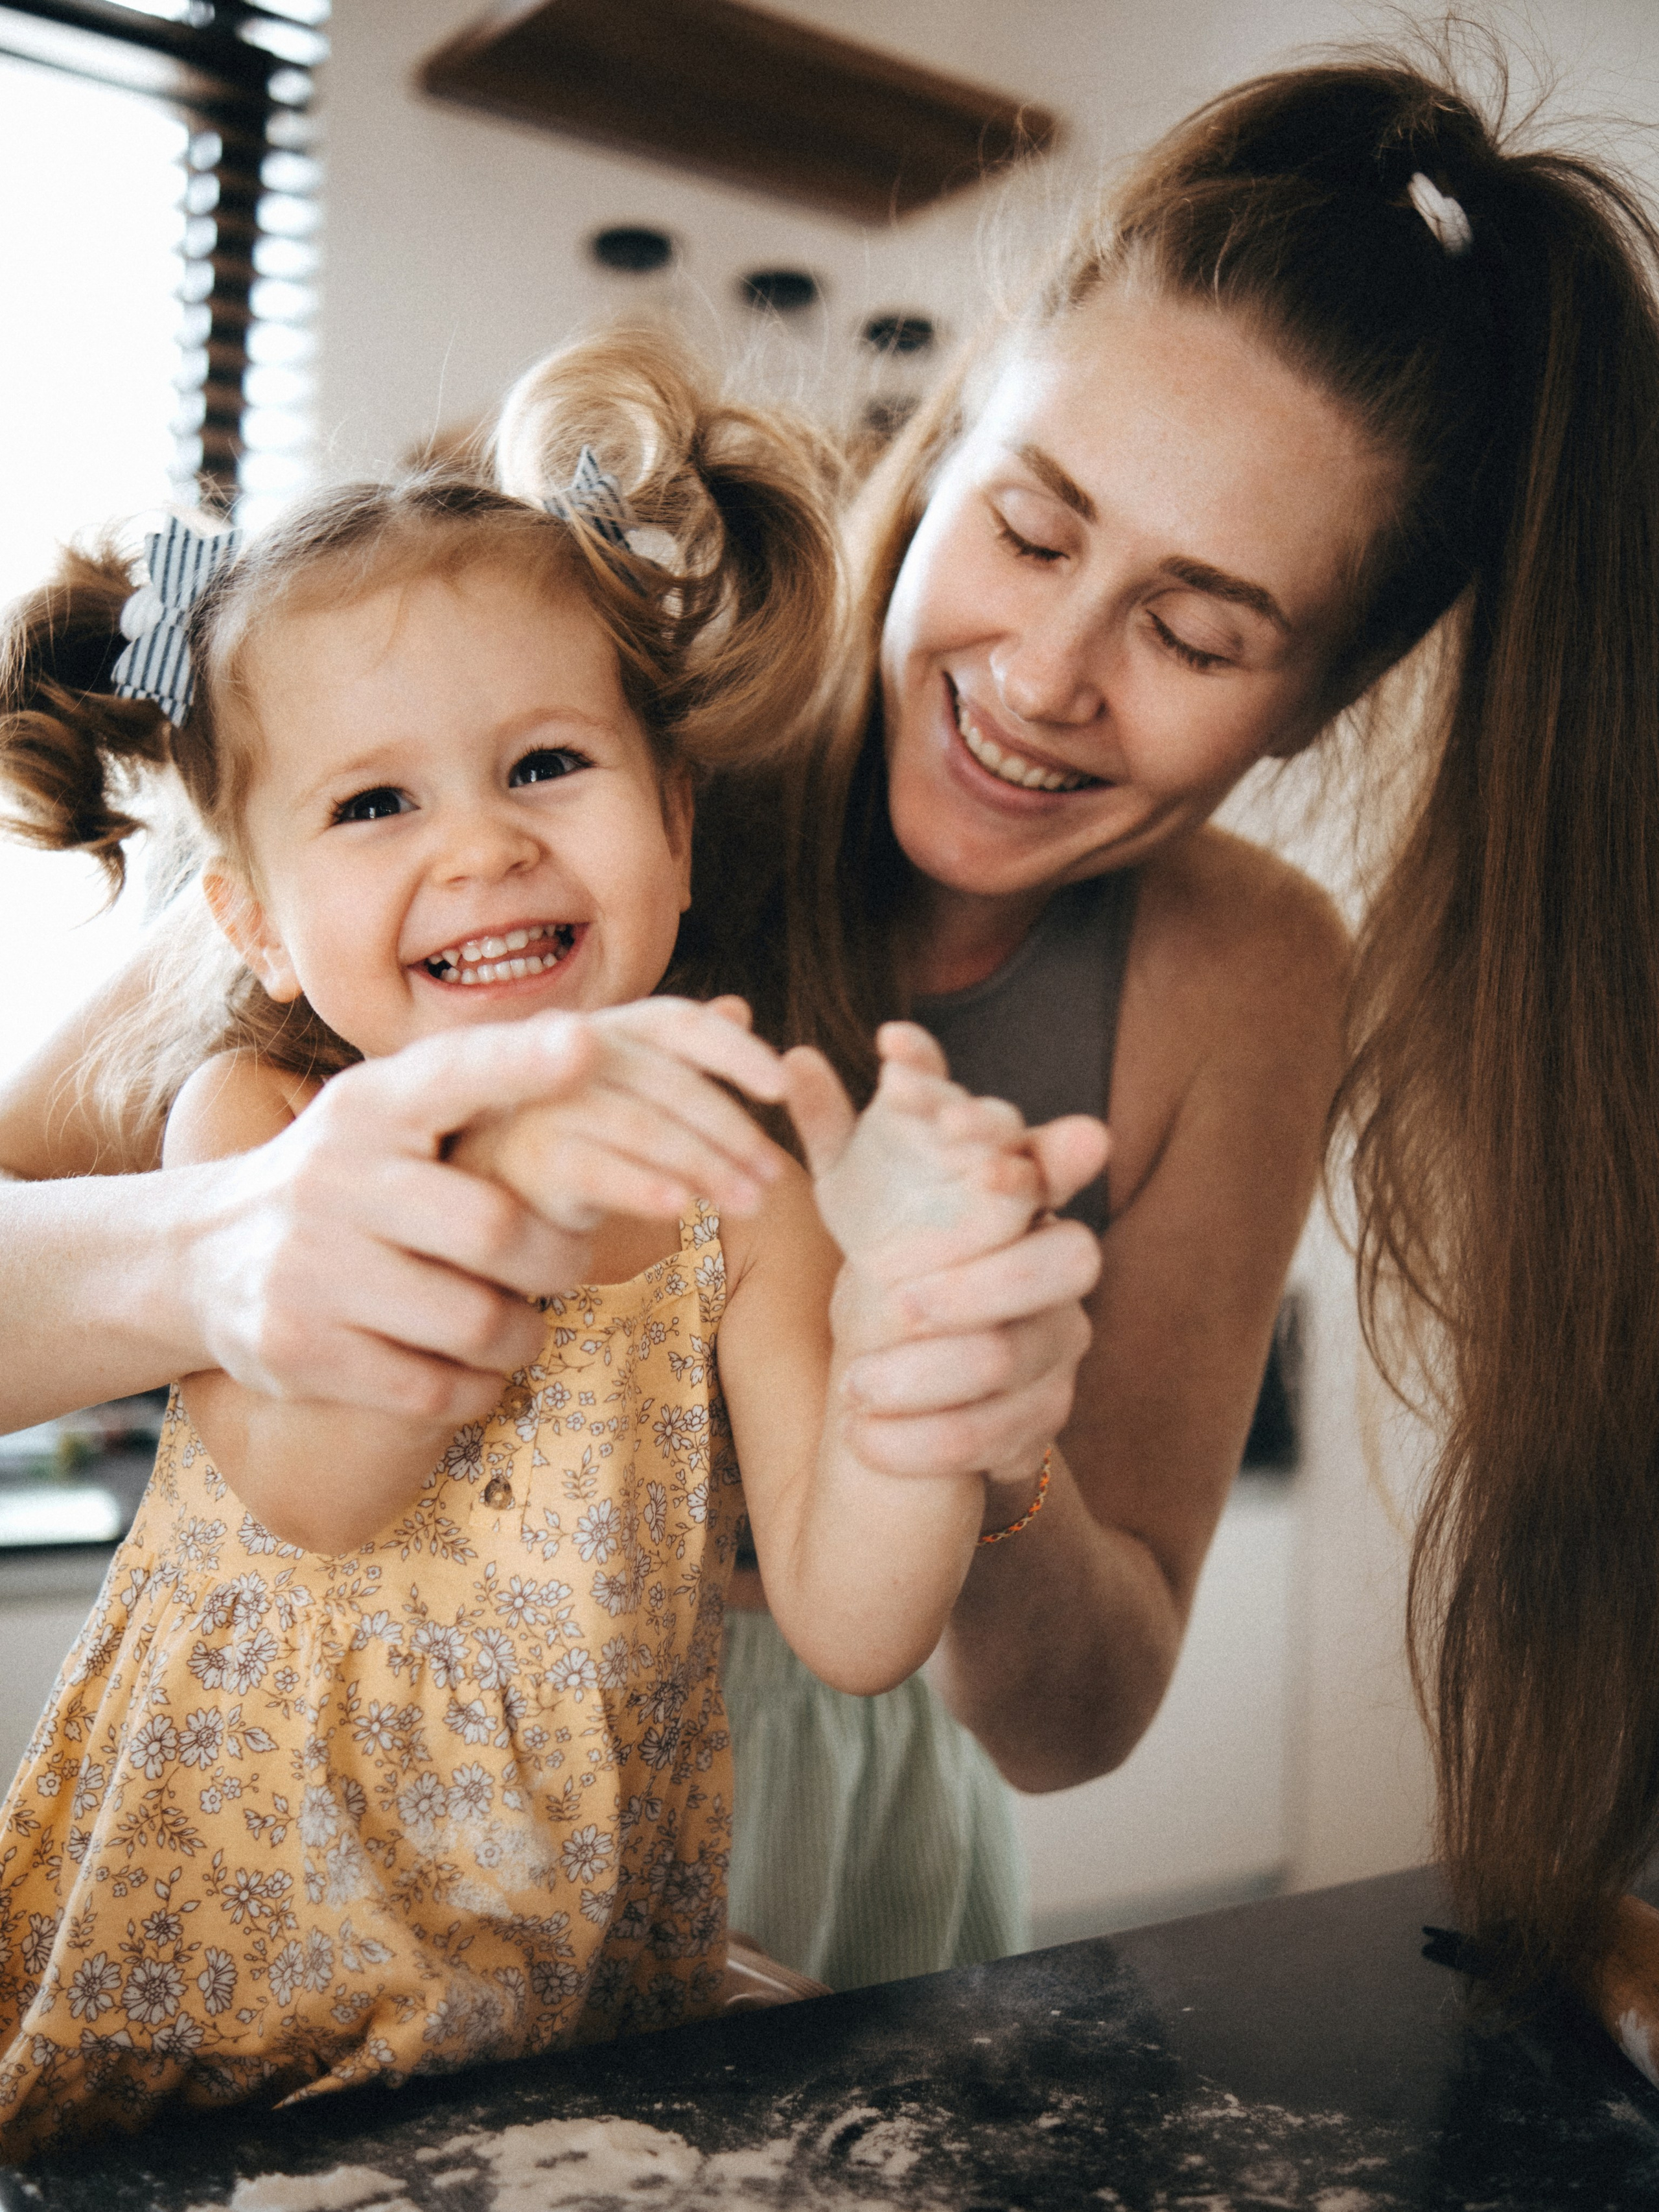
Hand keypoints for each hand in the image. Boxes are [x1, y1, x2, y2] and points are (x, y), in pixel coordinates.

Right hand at [184, 1007, 774, 1424]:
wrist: (204, 1257)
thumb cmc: (354, 1179)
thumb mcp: (401, 1117)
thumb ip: (505, 1084)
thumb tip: (672, 1027)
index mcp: (370, 1104)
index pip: (456, 1074)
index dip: (522, 1065)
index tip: (588, 1046)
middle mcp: (335, 1174)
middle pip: (495, 1228)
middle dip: (559, 1262)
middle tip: (572, 1268)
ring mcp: (310, 1264)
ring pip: (474, 1318)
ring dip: (520, 1335)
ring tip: (514, 1325)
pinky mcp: (298, 1347)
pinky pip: (434, 1387)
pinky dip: (476, 1388)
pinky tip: (469, 1371)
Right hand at [453, 995, 789, 1232]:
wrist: (480, 1186)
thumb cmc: (565, 1134)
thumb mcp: (623, 1088)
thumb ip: (676, 1054)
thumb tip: (738, 1006)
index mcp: (607, 1030)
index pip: (678, 1022)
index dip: (734, 1049)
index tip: (783, 1087)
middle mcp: (572, 1054)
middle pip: (667, 1079)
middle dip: (731, 1126)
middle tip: (775, 1172)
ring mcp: (544, 1103)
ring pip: (640, 1125)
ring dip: (705, 1164)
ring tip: (752, 1202)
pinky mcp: (526, 1159)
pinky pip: (595, 1170)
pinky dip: (643, 1186)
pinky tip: (683, 1207)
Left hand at [787, 1022, 1105, 1486]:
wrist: (915, 1360)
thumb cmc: (897, 1249)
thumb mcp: (857, 1191)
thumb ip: (835, 1127)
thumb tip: (794, 1059)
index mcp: (1020, 1189)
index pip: (1031, 1149)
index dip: (995, 1140)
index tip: (942, 1130)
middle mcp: (1058, 1256)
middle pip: (1066, 1259)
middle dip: (978, 1283)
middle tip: (895, 1306)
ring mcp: (1059, 1336)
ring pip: (1018, 1355)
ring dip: (933, 1376)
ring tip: (857, 1389)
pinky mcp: (1044, 1411)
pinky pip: (1004, 1433)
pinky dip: (927, 1441)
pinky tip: (865, 1443)